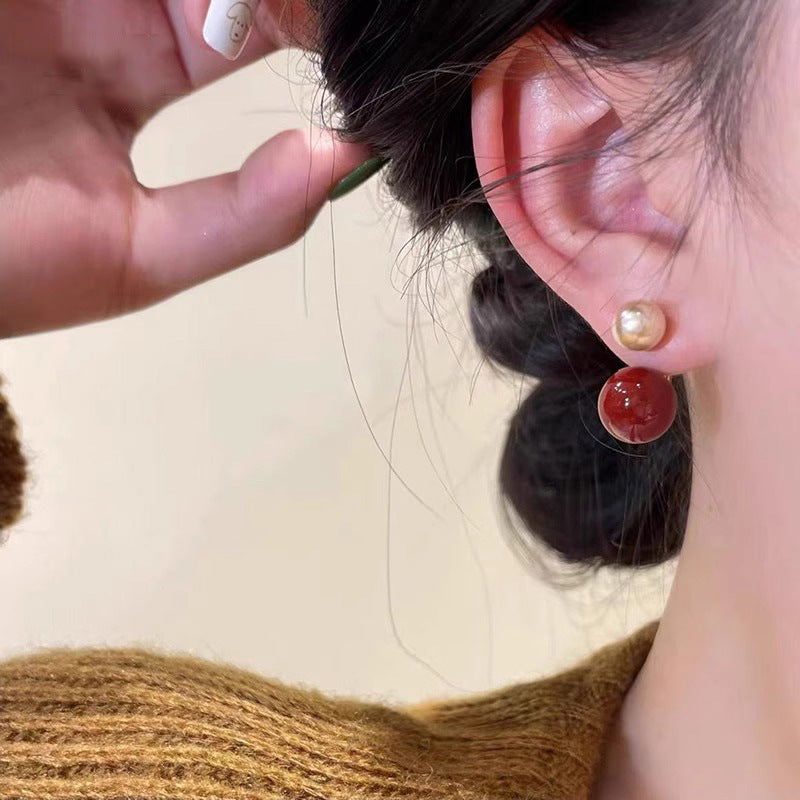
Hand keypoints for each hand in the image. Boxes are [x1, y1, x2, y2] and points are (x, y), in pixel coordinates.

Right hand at [0, 0, 365, 336]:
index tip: (357, 41)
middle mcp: (102, 0)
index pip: (252, 24)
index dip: (310, 23)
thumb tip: (346, 163)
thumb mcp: (137, 257)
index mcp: (135, 69)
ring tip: (260, 5)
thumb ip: (247, 219)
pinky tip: (209, 0)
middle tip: (336, 13)